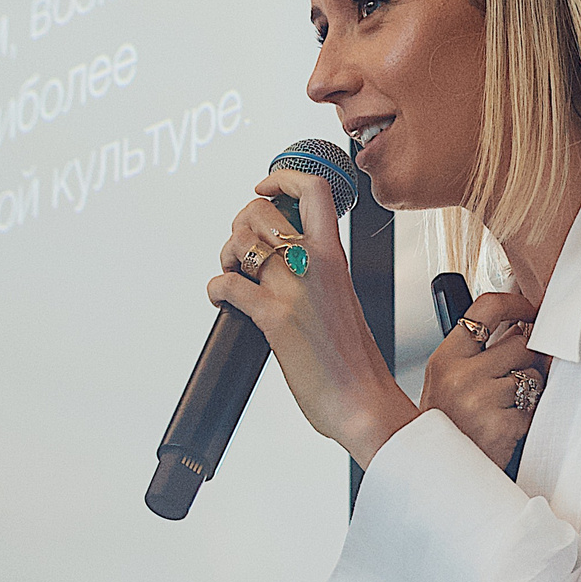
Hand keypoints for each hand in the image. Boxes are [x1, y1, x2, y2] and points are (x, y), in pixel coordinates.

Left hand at [208, 165, 418, 467]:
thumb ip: (317, 273)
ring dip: (225, 254)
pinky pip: (227, 285)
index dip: (283, 178)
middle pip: (262, 212)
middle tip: (242, 248)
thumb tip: (281, 262)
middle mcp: (315, 266)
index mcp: (335, 258)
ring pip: (241, 242)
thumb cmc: (354, 360)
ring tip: (231, 272)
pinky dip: (216, 289)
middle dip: (239, 224)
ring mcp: (294, 291)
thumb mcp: (342, 298)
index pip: (314, 191)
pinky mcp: (274, 320)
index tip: (266, 188)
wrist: (364, 402)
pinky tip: (223, 300)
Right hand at [419, 291, 544, 467]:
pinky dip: (526, 419)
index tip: (530, 310)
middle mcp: (461, 375)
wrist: (438, 472)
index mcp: (445, 358)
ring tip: (503, 409)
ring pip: (533, 377)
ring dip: (527, 392)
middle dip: (525, 361)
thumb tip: (521, 327)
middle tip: (512, 380)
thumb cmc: (447, 425)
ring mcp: (481, 400)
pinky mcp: (501, 425)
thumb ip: (476, 352)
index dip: (516, 304)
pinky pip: (533, 409)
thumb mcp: (447, 380)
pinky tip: (506, 428)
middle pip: (520, 343)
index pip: (486, 308)